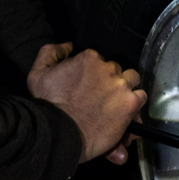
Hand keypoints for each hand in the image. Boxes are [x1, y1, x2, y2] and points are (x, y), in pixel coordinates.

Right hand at [27, 42, 146, 164]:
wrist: (58, 134)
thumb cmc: (47, 106)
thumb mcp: (38, 74)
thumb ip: (51, 53)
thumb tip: (69, 45)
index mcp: (89, 58)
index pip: (99, 61)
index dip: (95, 75)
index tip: (89, 87)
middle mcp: (108, 68)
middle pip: (116, 70)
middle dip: (110, 81)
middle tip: (101, 97)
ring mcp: (121, 86)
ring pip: (131, 80)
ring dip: (125, 88)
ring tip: (115, 103)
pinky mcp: (130, 103)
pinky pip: (141, 97)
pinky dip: (135, 103)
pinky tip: (125, 112)